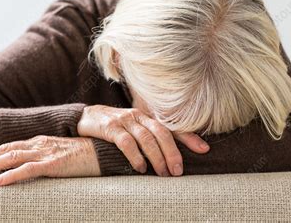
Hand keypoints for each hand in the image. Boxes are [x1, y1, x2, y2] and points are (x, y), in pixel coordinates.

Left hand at [0, 136, 99, 185]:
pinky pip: (28, 170)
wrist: (105, 152)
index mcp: (41, 141)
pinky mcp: (54, 164)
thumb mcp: (62, 154)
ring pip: (12, 157)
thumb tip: (33, 167)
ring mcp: (47, 153)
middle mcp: (40, 144)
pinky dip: (10, 175)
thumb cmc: (85, 155)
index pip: (11, 146)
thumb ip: (46, 158)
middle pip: (6, 149)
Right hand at [78, 105, 209, 176]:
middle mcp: (139, 116)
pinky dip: (135, 156)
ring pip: (146, 138)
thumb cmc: (115, 127)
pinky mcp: (110, 128)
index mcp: (147, 117)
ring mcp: (125, 121)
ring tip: (162, 173)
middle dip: (173, 153)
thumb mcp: (134, 129)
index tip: (204, 149)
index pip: (171, 127)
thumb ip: (150, 138)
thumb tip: (170, 157)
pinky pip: (126, 142)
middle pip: (162, 133)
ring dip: (157, 158)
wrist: (86, 117)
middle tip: (178, 171)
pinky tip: (140, 167)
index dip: (189, 138)